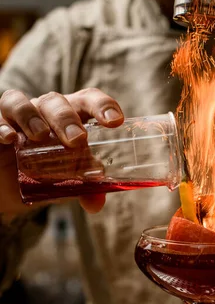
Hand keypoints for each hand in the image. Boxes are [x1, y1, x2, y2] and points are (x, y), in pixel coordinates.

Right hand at [0, 88, 123, 217]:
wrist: (10, 189)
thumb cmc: (45, 175)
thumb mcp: (67, 184)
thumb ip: (85, 190)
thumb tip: (96, 202)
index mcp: (70, 118)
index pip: (88, 101)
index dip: (102, 105)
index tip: (115, 121)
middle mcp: (43, 112)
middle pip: (55, 101)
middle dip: (67, 118)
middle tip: (77, 140)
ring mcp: (16, 117)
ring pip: (21, 101)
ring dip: (32, 116)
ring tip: (40, 136)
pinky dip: (2, 127)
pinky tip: (10, 139)